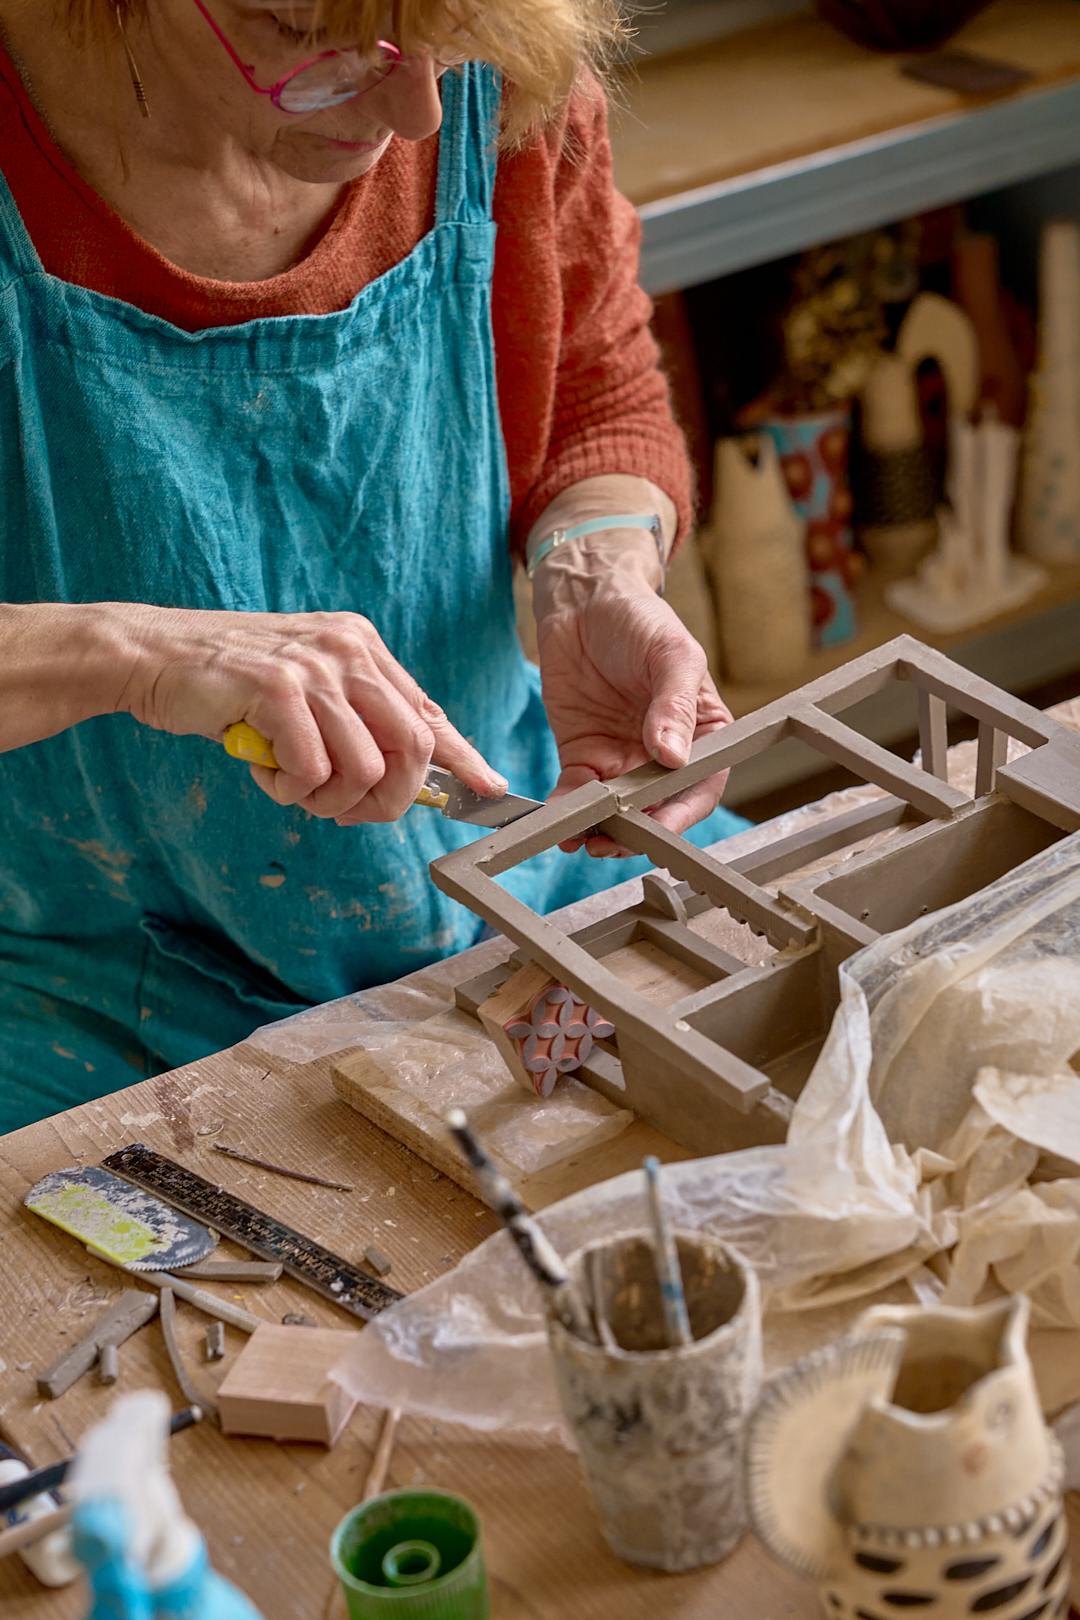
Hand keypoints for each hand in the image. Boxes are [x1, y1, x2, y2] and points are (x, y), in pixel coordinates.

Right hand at [108, 604, 505, 822]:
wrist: (153, 657)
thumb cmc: (230, 687)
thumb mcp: (308, 694)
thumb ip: (356, 724)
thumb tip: (410, 778)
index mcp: (363, 647)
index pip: (430, 712)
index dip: (463, 757)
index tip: (488, 788)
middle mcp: (349, 650)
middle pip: (414, 747)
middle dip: (388, 799)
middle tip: (345, 812)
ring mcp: (315, 667)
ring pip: (365, 768)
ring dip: (325, 798)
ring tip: (288, 782)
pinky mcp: (278, 688)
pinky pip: (312, 771)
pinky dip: (288, 788)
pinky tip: (262, 767)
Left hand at [534, 563, 732, 857]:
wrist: (585, 601)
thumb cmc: (641, 619)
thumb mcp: (671, 654)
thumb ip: (675, 706)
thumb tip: (673, 757)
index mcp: (702, 734)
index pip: (701, 786)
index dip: (683, 813)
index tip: (660, 827)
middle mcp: (664, 756)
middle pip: (657, 808)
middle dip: (636, 831)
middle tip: (614, 840)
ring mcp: (622, 759)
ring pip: (616, 810)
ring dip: (600, 829)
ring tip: (583, 838)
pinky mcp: (583, 755)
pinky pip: (576, 793)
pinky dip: (566, 810)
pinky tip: (556, 820)